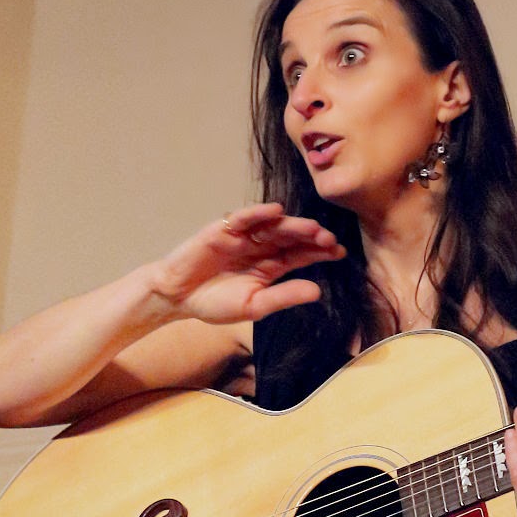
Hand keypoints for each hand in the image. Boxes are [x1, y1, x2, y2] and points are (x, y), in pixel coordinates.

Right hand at [150, 202, 345, 324]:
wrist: (176, 297)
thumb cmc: (214, 303)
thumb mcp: (254, 306)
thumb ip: (284, 296)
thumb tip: (318, 292)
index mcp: (271, 266)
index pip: (301, 255)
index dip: (320, 252)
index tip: (340, 252)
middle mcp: (262, 247)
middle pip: (292, 238)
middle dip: (312, 237)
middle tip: (330, 239)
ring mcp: (244, 236)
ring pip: (274, 227)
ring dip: (293, 225)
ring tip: (312, 228)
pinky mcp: (224, 229)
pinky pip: (245, 218)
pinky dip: (260, 213)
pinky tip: (276, 211)